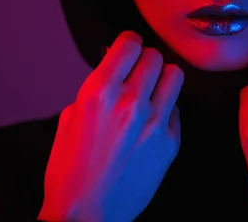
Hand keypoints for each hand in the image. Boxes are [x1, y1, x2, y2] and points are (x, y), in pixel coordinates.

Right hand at [38, 31, 182, 221]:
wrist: (86, 215)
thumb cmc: (70, 171)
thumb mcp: (70, 119)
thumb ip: (94, 90)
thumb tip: (113, 71)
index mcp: (99, 92)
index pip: (129, 43)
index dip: (128, 43)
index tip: (128, 48)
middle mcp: (130, 102)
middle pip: (154, 56)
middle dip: (144, 60)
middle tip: (138, 72)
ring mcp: (155, 122)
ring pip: (174, 75)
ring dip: (162, 78)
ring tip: (152, 90)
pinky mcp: (170, 142)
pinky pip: (177, 109)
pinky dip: (167, 109)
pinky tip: (154, 121)